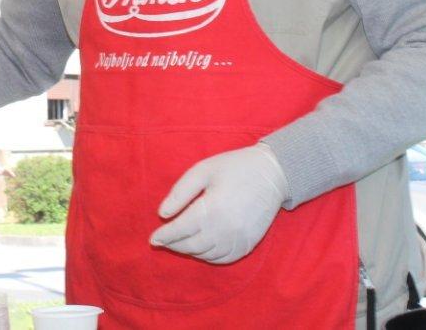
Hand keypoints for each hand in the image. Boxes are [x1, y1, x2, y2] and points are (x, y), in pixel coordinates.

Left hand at [150, 143, 288, 263]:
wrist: (273, 174)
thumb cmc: (234, 167)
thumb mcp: (202, 171)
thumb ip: (180, 193)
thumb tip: (162, 214)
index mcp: (211, 209)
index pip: (180, 230)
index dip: (164, 236)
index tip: (152, 238)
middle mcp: (225, 229)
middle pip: (191, 245)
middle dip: (173, 245)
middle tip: (162, 241)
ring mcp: (238, 239)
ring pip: (205, 254)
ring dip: (189, 251)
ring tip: (178, 243)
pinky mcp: (248, 244)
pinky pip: (223, 259)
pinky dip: (208, 257)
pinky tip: (200, 248)